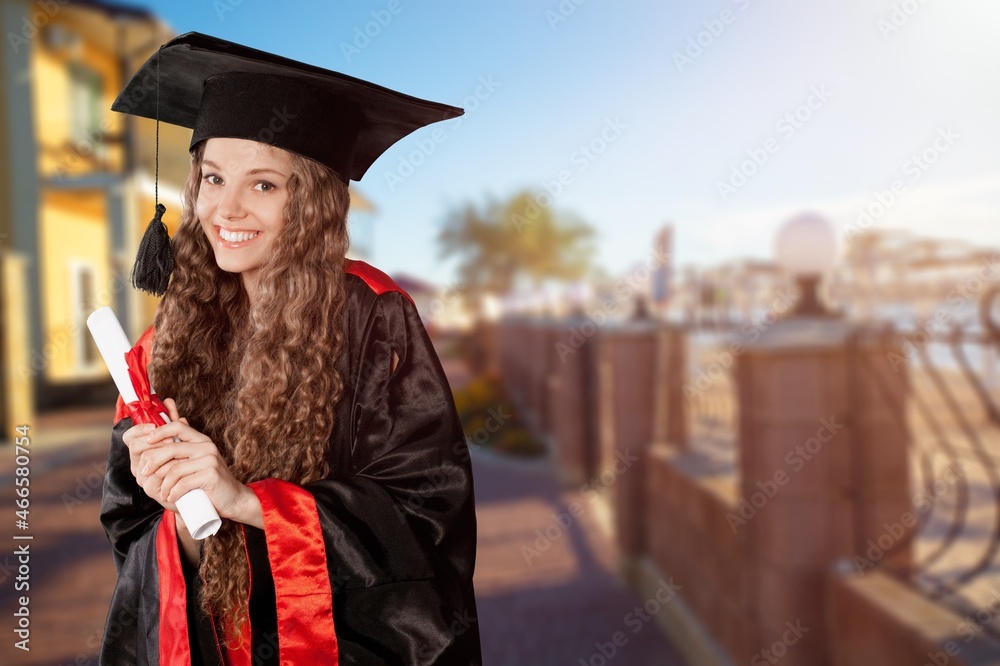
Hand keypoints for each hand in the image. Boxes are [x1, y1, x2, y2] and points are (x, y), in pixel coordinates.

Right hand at [122, 409, 176, 513]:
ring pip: (147, 459)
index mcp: (141, 452)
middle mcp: (138, 465)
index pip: (129, 437)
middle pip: (136, 446)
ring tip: (181, 452)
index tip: (154, 425)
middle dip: (155, 441)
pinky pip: (158, 474)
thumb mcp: (179, 440)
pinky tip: (182, 464)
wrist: (194, 491)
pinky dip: (171, 466)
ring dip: (166, 453)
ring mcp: (143, 478)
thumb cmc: (184, 463)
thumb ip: (171, 422)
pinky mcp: (152, 490)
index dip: (139, 429)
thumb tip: (168, 401)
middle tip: (173, 441)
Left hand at [131, 398, 259, 524]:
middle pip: (171, 448)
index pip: (178, 426)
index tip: (146, 441)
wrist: (233, 499)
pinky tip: (171, 498)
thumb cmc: (210, 482)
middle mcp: (207, 447)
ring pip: (175, 469)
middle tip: (144, 473)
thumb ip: (183, 449)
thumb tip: (164, 436)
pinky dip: (173, 492)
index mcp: (202, 441)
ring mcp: (210, 460)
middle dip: (152, 461)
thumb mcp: (197, 462)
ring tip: (162, 493)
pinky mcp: (211, 475)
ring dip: (163, 484)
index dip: (160, 431)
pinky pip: (183, 483)